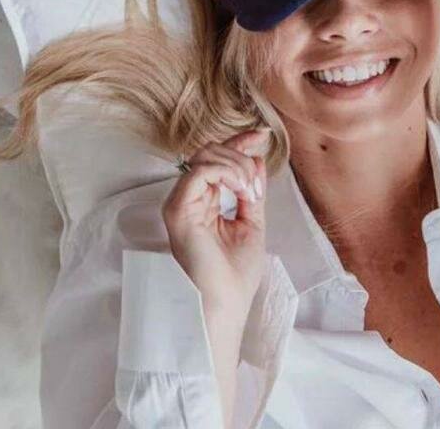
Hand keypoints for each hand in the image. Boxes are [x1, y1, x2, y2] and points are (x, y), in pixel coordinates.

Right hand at [163, 129, 268, 320]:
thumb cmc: (235, 275)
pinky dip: (226, 172)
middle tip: (256, 184)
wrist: (225, 305)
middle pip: (210, 151)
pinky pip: (200, 172)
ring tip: (250, 192)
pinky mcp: (178, 209)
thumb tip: (256, 157)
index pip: (217, 159)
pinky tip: (240, 190)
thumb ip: (251, 191)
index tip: (261, 133)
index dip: (239, 142)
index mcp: (205, 202)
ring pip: (205, 156)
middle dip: (240, 155)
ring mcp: (181, 203)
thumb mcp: (252, 222)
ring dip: (236, 165)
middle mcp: (189, 199)